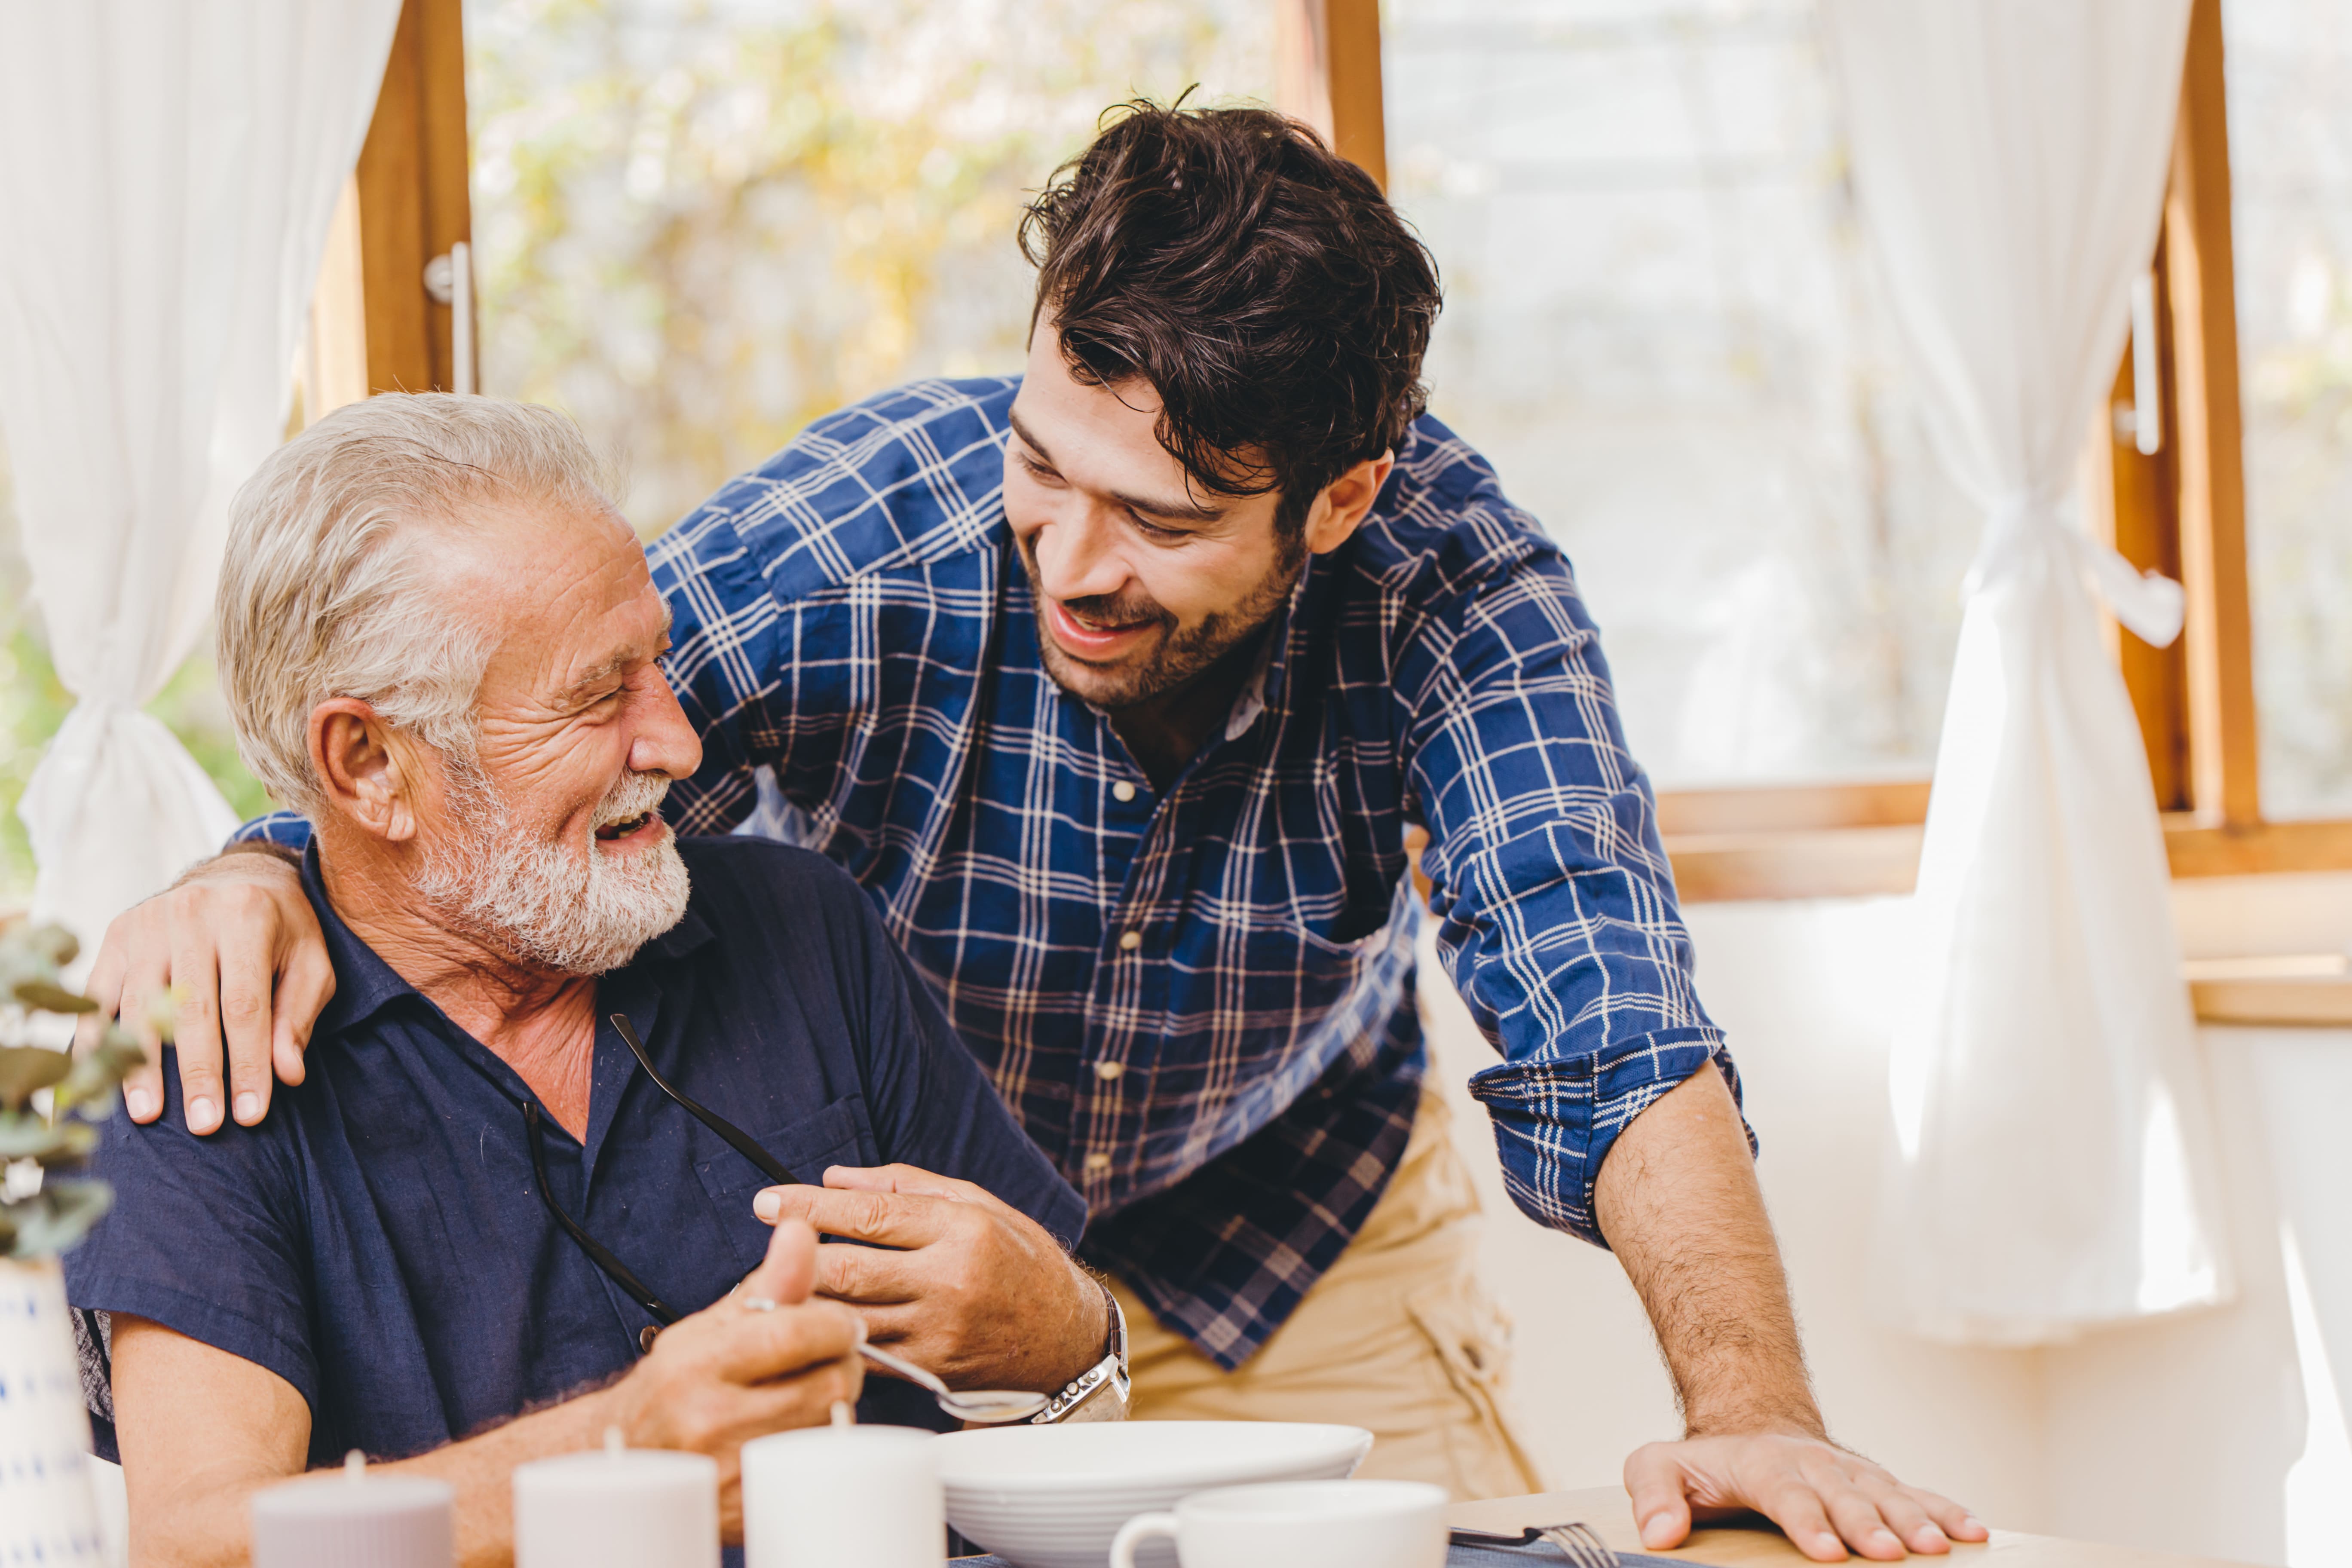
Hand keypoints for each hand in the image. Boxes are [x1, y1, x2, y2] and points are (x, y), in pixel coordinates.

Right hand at [78, 847, 333, 1134]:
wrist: (236, 874)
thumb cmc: (282, 928)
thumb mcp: (310, 961)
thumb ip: (300, 1015)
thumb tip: (287, 1074)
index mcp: (248, 916)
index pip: (246, 1005)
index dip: (247, 1063)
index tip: (250, 1114)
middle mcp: (192, 915)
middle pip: (192, 1010)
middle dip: (199, 1074)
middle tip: (205, 1127)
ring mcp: (147, 924)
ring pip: (140, 1006)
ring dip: (143, 1065)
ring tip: (149, 1116)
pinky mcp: (116, 935)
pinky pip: (100, 995)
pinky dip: (98, 1039)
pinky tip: (102, 1079)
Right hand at [603, 1218, 864, 1539]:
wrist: (630, 1457)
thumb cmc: (678, 1382)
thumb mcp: (713, 1325)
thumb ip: (768, 1282)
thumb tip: (801, 1231)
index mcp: (698, 1363)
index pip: (795, 1333)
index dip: (835, 1324)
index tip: (842, 1323)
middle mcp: (709, 1419)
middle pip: (827, 1385)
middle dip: (840, 1364)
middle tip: (827, 1359)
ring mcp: (728, 1470)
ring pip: (828, 1427)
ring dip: (833, 1406)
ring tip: (807, 1393)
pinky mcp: (746, 1509)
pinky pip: (814, 1468)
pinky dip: (818, 1445)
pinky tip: (797, 1431)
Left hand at [753, 1164, 1104, 1394]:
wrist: (1064, 1336)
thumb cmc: (1017, 1258)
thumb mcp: (977, 1203)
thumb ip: (906, 1185)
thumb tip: (836, 1178)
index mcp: (961, 1229)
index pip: (868, 1214)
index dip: (810, 1206)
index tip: (768, 1199)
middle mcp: (949, 1280)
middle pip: (848, 1268)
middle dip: (794, 1254)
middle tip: (764, 1240)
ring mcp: (938, 1331)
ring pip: (849, 1315)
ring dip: (806, 1299)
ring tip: (775, 1282)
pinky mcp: (932, 1369)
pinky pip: (868, 1353)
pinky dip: (835, 1335)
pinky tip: (814, 1321)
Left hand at [1626, 1431, 1986, 1562]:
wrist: (1750, 1427)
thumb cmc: (1705, 1463)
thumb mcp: (1658, 1467)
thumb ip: (1652, 1495)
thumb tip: (1658, 1535)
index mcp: (1763, 1464)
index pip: (1787, 1494)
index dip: (1807, 1521)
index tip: (1825, 1549)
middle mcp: (1814, 1465)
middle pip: (1845, 1496)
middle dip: (1869, 1524)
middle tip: (1890, 1553)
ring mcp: (1850, 1473)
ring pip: (1887, 1496)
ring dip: (1915, 1521)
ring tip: (1939, 1548)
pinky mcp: (1875, 1483)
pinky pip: (1915, 1494)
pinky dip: (1945, 1510)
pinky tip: (1972, 1531)